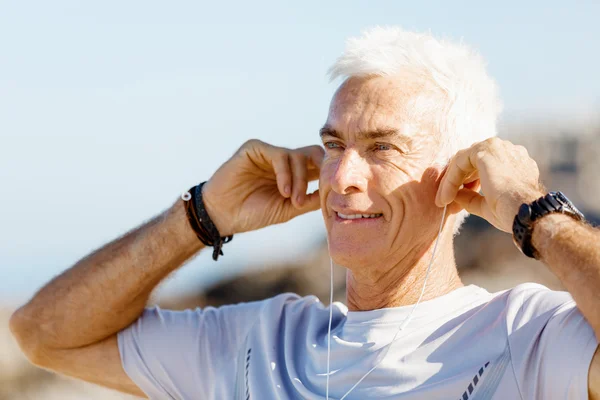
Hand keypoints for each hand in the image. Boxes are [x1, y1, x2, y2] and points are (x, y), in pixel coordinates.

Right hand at [201, 139, 323, 235]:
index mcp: (294, 174)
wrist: (222, 215)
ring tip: (293, 200)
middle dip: (321, 170)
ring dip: (300, 180)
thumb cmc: (253, 213)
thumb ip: (310, 200)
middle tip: (322, 188)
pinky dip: (285, 173)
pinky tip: (284, 191)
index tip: (336, 191)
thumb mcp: (288, 209)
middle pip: (313, 153)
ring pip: (297, 156)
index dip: (329, 174)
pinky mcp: (255, 148)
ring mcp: (269, 153)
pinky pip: (279, 154)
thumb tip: (335, 196)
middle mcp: (283, 161)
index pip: (319, 165)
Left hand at [435, 137, 544, 232]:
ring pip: (463, 161)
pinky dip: (450, 179)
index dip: (465, 183)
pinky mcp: (485, 150)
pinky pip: (459, 162)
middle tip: (444, 200)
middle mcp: (506, 149)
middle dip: (456, 181)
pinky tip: (445, 196)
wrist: (525, 212)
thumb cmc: (512, 212)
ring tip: (443, 200)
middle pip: (471, 162)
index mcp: (513, 161)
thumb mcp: (488, 205)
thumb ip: (472, 198)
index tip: (454, 200)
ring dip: (450, 181)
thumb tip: (456, 195)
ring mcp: (496, 147)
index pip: (481, 167)